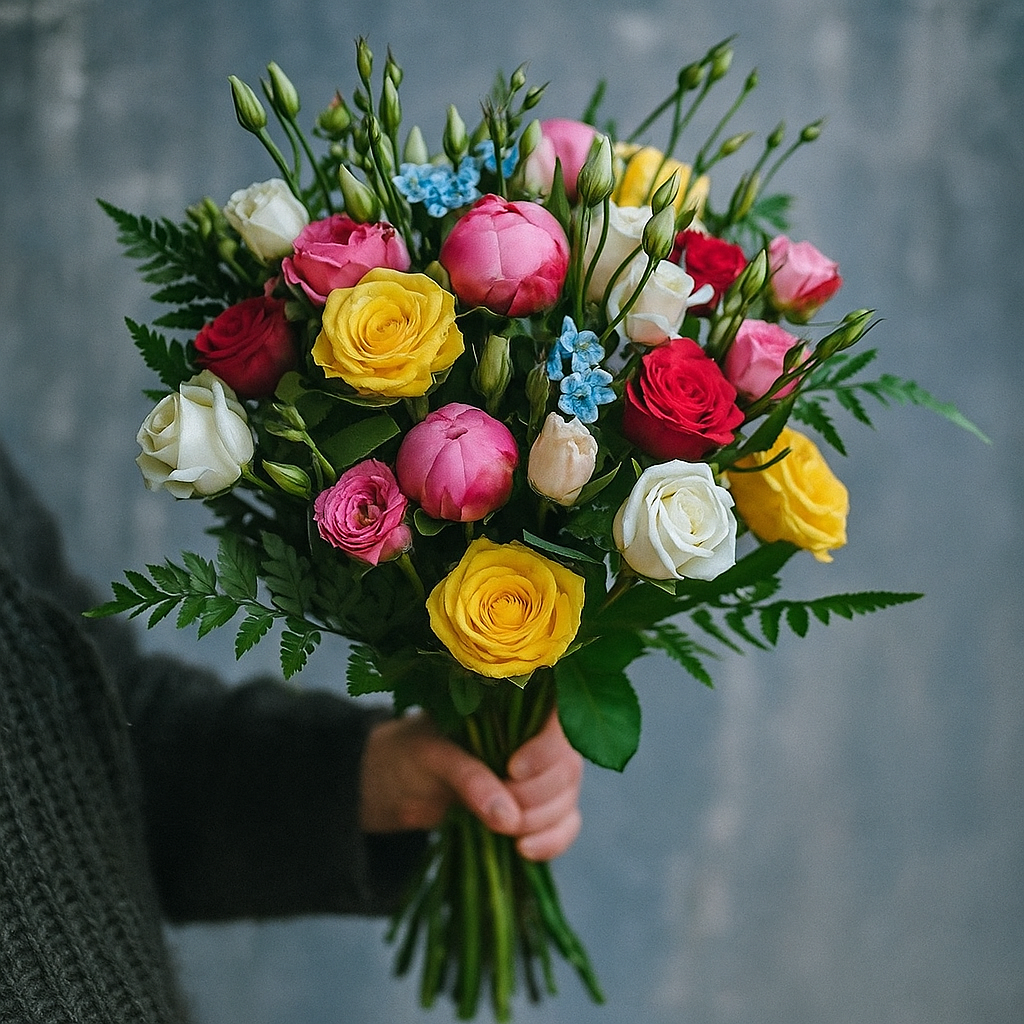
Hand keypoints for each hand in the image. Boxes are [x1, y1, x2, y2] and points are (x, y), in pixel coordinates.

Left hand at [360, 710, 582, 860]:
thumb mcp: (431, 757)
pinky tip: (525, 851)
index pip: (554, 720)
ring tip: (507, 833)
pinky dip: (553, 840)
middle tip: (500, 812)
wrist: (397, 783)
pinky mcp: (538, 806)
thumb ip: (469, 778)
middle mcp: (534, 736)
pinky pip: (565, 823)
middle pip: (567, 765)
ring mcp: (541, 773)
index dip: (545, 749)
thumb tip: (508, 817)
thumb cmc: (411, 753)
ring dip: (543, 821)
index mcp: (512, 705)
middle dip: (537, 796)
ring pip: (568, 796)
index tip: (512, 770)